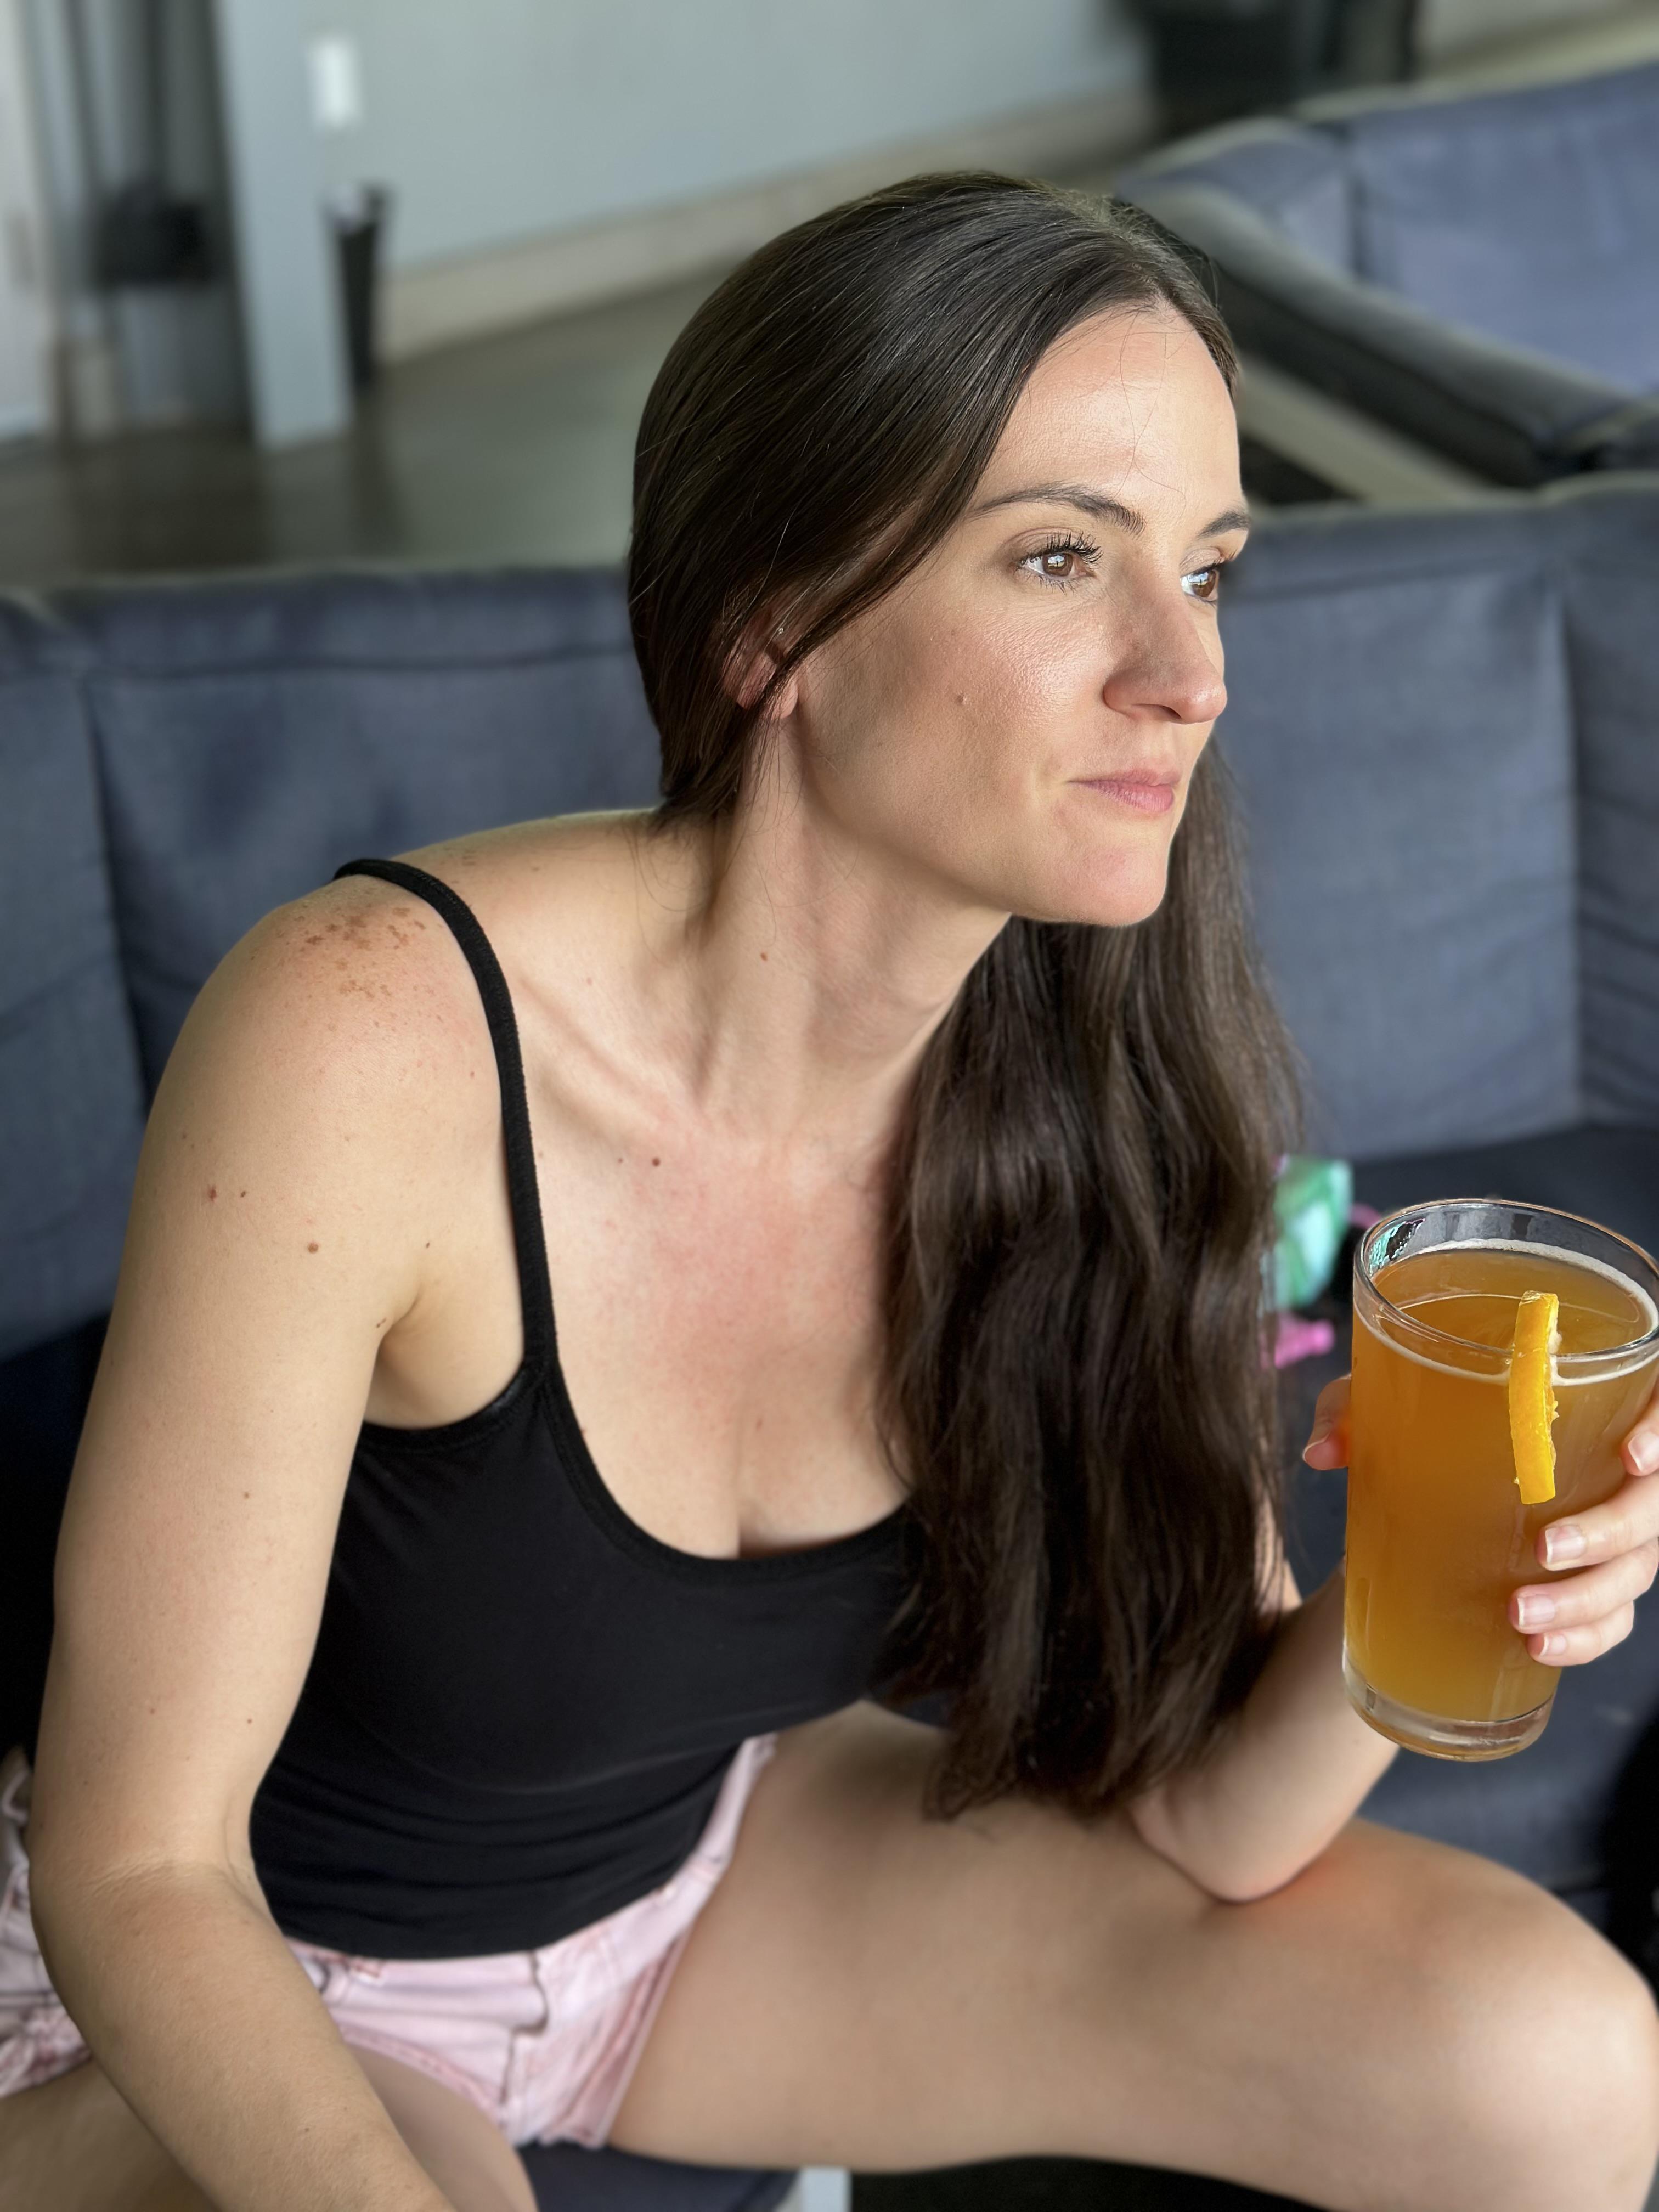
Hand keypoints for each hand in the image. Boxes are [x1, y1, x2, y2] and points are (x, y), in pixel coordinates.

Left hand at [1300, 1372, 1658, 1666]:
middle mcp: (1613, 1470)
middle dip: (1607, 1532)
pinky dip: (1582, 1639)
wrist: (1416, 1495)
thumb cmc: (1420, 1429)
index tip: (1632, 1456)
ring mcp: (1609, 1536)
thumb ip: (1353, 1411)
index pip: (1657, 1408)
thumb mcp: (1383, 1405)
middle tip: (1543, 1548)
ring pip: (1634, 1571)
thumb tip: (1321, 1452)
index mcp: (1585, 1406)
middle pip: (1651, 1506)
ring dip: (1585, 1601)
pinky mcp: (1589, 1586)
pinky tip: (1538, 1648)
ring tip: (1520, 1616)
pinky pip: (1610, 1621)